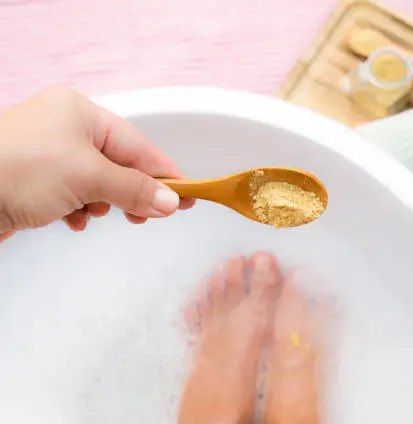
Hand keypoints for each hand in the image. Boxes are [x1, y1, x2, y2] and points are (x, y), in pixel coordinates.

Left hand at [0, 86, 194, 235]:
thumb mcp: (88, 177)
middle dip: (133, 192)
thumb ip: (135, 189)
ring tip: (101, 214)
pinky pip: (76, 193)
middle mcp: (67, 128)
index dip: (165, 173)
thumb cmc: (17, 171)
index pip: (137, 145)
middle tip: (151, 215)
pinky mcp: (38, 178)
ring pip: (99, 182)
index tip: (189, 195)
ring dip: (106, 202)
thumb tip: (172, 202)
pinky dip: (82, 208)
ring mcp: (51, 153)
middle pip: (120, 164)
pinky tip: (75, 219)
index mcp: (80, 112)